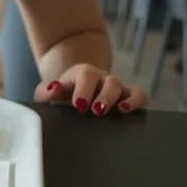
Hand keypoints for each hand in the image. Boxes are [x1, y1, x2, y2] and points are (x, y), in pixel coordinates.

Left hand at [33, 63, 147, 115]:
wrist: (74, 88)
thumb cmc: (63, 92)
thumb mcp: (50, 91)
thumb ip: (46, 90)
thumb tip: (52, 89)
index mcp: (83, 74)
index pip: (86, 75)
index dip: (84, 89)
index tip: (79, 104)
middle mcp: (103, 79)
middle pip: (110, 82)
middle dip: (105, 97)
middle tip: (97, 111)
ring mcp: (117, 88)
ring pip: (128, 88)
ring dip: (126, 99)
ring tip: (120, 111)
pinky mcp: (128, 97)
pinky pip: (140, 95)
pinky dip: (138, 102)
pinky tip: (129, 111)